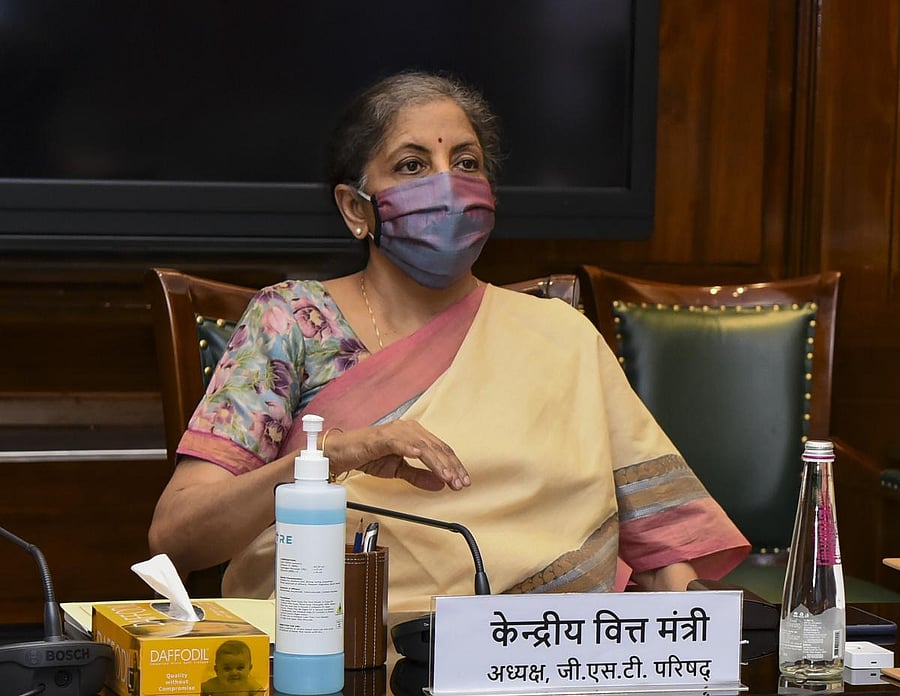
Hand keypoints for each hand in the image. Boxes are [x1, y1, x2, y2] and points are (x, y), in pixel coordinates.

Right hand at [324, 421, 470, 490]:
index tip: (462, 482)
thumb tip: (440, 484)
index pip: (441, 449)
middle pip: (437, 447)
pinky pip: (400, 443)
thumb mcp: (398, 470)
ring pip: (423, 446)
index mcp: (415, 434)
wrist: (343, 453)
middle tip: (460, 483)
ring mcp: (396, 431)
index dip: (454, 466)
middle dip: (451, 467)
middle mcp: (409, 429)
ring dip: (437, 463)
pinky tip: (421, 457)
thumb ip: (419, 476)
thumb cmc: (369, 456)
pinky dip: (411, 449)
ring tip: (447, 477)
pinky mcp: (382, 437)